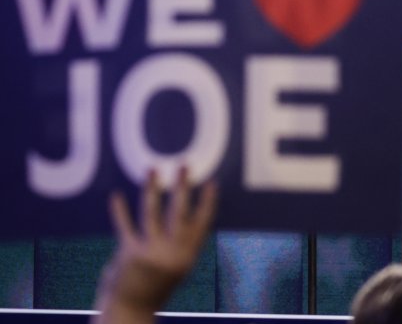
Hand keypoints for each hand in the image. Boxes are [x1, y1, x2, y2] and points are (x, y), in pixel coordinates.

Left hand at [92, 167, 216, 323]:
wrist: (132, 311)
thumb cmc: (156, 286)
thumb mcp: (177, 266)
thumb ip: (180, 243)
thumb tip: (179, 209)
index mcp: (188, 256)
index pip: (202, 224)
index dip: (208, 202)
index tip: (211, 182)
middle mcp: (172, 253)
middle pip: (180, 213)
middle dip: (183, 188)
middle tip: (184, 166)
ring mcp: (150, 253)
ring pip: (153, 214)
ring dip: (152, 190)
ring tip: (152, 170)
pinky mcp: (129, 254)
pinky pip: (125, 227)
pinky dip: (120, 211)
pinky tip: (116, 196)